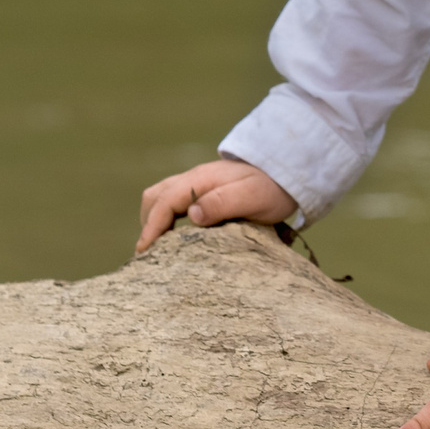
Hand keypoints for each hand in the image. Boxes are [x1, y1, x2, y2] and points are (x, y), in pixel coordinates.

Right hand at [136, 159, 297, 255]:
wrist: (286, 174)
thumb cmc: (271, 189)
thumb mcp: (251, 197)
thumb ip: (222, 203)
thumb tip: (191, 214)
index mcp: (201, 180)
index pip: (164, 201)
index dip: (152, 226)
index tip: (144, 250)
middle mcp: (193, 179)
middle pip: (155, 197)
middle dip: (148, 223)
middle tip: (149, 254)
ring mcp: (197, 184)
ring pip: (161, 198)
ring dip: (155, 220)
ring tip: (158, 248)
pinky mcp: (203, 192)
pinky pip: (173, 202)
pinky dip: (165, 218)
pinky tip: (173, 238)